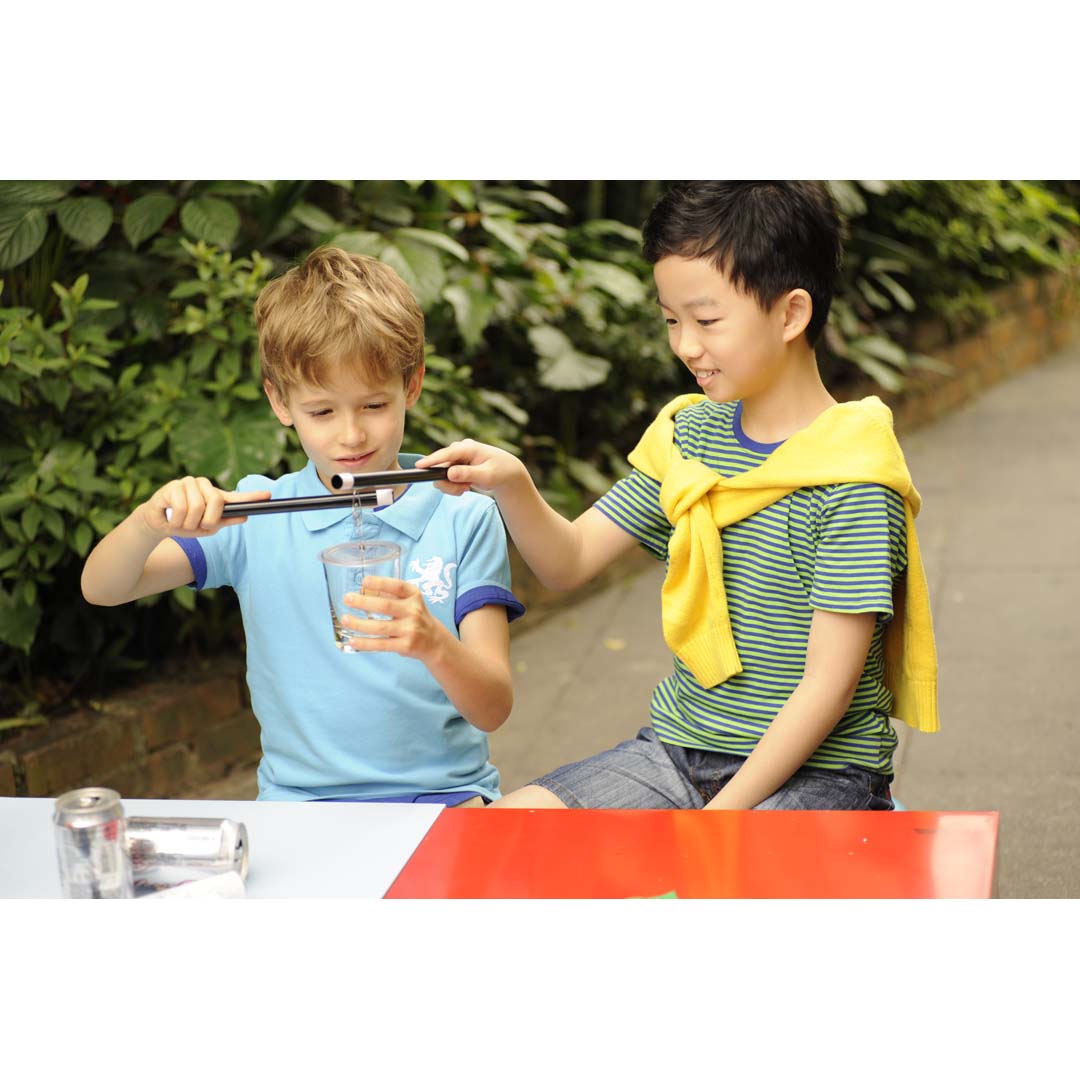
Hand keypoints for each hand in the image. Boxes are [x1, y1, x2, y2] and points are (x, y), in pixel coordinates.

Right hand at [139, 476, 270, 537]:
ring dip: (188, 523)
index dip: (252, 497)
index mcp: (214, 495)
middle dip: (207, 521)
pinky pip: (180, 508)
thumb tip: (245, 517)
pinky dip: (176, 521)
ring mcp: (187, 483)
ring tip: (181, 523)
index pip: (235, 496)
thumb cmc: (185, 523)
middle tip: (197, 526)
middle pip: (217, 502)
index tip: (268, 496)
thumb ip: (224, 521)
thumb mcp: (206, 527)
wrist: (158, 523)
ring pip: (197, 507)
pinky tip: (171, 519)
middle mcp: (203, 485)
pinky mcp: (171, 487)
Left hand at [340, 577, 449, 660]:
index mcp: (414, 596)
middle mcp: (414, 611)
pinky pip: (381, 645)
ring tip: (345, 619)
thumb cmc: (415, 617)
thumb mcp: (409, 601)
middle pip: (386, 606)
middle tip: (347, 599)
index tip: (364, 581)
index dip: (381, 583)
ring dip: (359, 624)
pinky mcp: (405, 646)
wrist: (434, 640)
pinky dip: (365, 643)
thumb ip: (390, 595)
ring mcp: (410, 630)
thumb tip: (362, 591)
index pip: (398, 587)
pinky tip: (352, 640)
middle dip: (364, 602)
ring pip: (380, 627)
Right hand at [417, 440, 528, 496]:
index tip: (419, 467)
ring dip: (452, 486)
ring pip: (441, 475)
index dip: (432, 460)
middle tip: (463, 491)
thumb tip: (450, 473)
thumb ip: (468, 474)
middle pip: (440, 467)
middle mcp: (459, 450)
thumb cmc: (499, 471)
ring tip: (467, 488)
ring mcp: (455, 458)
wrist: (505, 472)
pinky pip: (445, 478)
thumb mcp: (487, 475)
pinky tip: (466, 487)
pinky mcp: (454, 465)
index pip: (446, 454)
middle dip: (449, 483)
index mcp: (468, 447)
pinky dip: (454, 486)